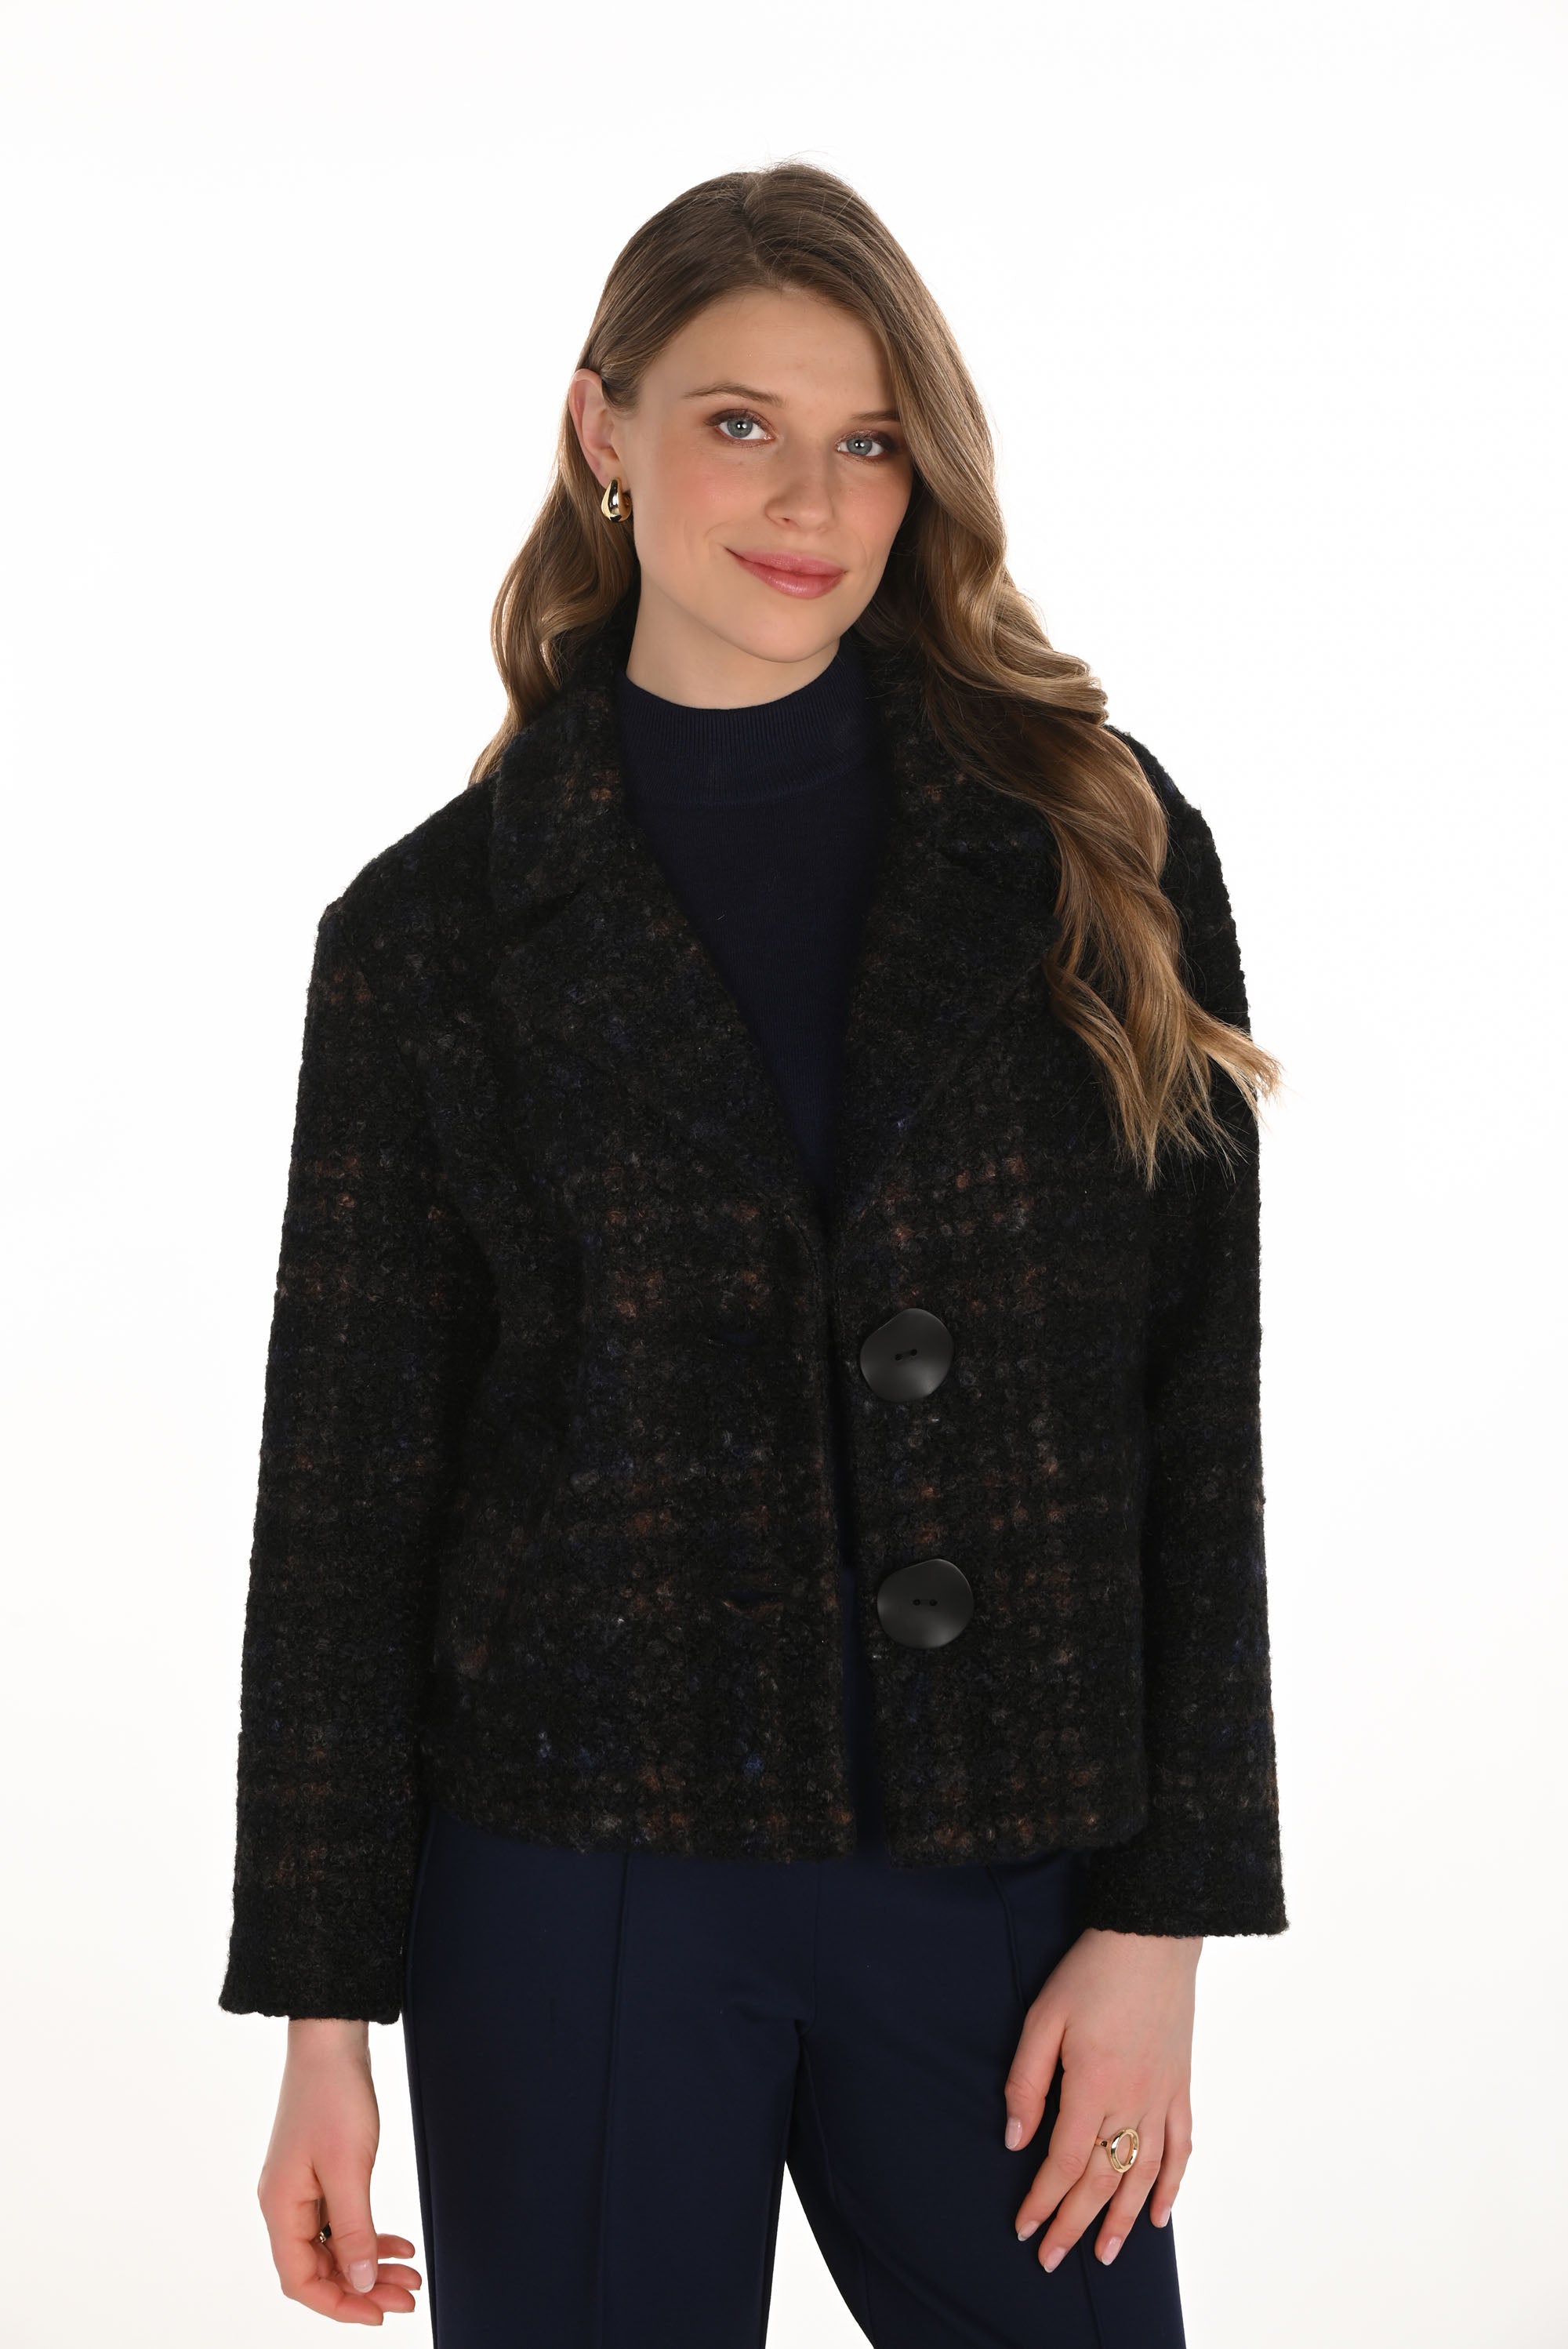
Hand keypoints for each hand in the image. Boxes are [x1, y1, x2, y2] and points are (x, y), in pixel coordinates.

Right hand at [256, 2018, 423, 2324]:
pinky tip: (399, 2243)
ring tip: (410, 2275)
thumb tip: (359, 2282)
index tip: (380, 2313)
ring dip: (371, 2264)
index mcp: (282, 2208)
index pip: (302, 2281)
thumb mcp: (348, 2168)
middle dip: (364, 2287)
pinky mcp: (320, 2174)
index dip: (340, 2305)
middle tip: (408, 2296)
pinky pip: (342, 2222)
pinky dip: (370, 2236)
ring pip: (335, 2248)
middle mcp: (286, 2204)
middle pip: (321, 2269)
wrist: (331, 2041)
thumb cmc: (334, 2097)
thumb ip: (355, 2230)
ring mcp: (302, 2190)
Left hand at [1003, 1927, 1200, 2271]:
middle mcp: (1132, 2102)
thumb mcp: (1043, 2018)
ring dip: (1121, 2220)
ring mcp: (1162, 2097)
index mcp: (1093, 2086)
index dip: (1043, 2201)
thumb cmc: (1091, 1972)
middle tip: (1053, 2259)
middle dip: (1074, 2224)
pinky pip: (1180, 2148)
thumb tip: (1016, 2140)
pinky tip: (1158, 2215)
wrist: (1152, 1936)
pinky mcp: (1181, 2087)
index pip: (1063, 2162)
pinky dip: (1172, 2186)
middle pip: (1101, 2179)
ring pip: (1143, 2175)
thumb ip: (1027, 2081)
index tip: (1025, 2228)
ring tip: (1104, 2254)